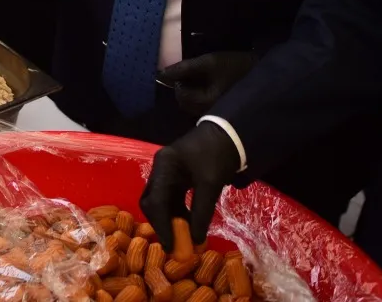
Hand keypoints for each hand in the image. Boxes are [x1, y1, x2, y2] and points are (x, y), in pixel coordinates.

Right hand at [139, 123, 240, 250]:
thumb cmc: (217, 155)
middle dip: (162, 224)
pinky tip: (188, 224)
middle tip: (174, 245)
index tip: (171, 246)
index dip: (162, 226)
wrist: (229, 135)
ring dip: (170, 221)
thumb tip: (195, 240)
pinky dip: (177, 213)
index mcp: (165, 166)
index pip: (156, 201)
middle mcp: (160, 169)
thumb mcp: (210, 184)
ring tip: (183, 238)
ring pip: (160, 202)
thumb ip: (201, 212)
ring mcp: (166, 172)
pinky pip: (170, 199)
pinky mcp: (175, 176)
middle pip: (152, 202)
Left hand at [157, 51, 258, 119]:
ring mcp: (216, 115)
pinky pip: (201, 107)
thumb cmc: (235, 66)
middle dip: (184, 89)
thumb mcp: (209, 62)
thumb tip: (163, 73)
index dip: (179, 82)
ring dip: (191, 92)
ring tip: (201, 79)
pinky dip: (199, 97)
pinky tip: (208, 86)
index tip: (187, 71)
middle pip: (185, 104)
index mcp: (207, 102)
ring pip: (192, 106)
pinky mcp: (220, 114)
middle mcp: (210, 114)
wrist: (262, 74)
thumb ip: (185, 68)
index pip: (181, 96)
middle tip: (193, 74)